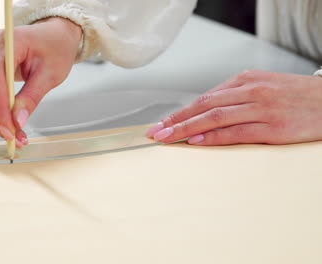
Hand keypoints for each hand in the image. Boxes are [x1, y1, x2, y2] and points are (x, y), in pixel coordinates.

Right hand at [0, 17, 81, 147]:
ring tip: (12, 134)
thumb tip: (17, 121)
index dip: (0, 110)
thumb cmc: (56, 48)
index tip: (9, 131)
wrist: (54, 36)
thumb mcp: (51, 74)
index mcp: (10, 41)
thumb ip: (32, 97)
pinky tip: (5, 123)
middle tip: (13, 138)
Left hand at [146, 69, 321, 144]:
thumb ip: (236, 97)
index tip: (163, 123)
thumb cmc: (297, 96)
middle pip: (204, 106)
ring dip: (187, 128)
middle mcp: (251, 91)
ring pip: (215, 117)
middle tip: (155, 132)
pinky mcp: (274, 126)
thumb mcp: (264, 86)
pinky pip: (236, 132)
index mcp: (246, 80)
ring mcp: (262, 108)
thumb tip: (206, 112)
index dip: (180, 112)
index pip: (204, 98)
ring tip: (168, 137)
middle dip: (176, 120)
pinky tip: (196, 141)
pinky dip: (213, 136)